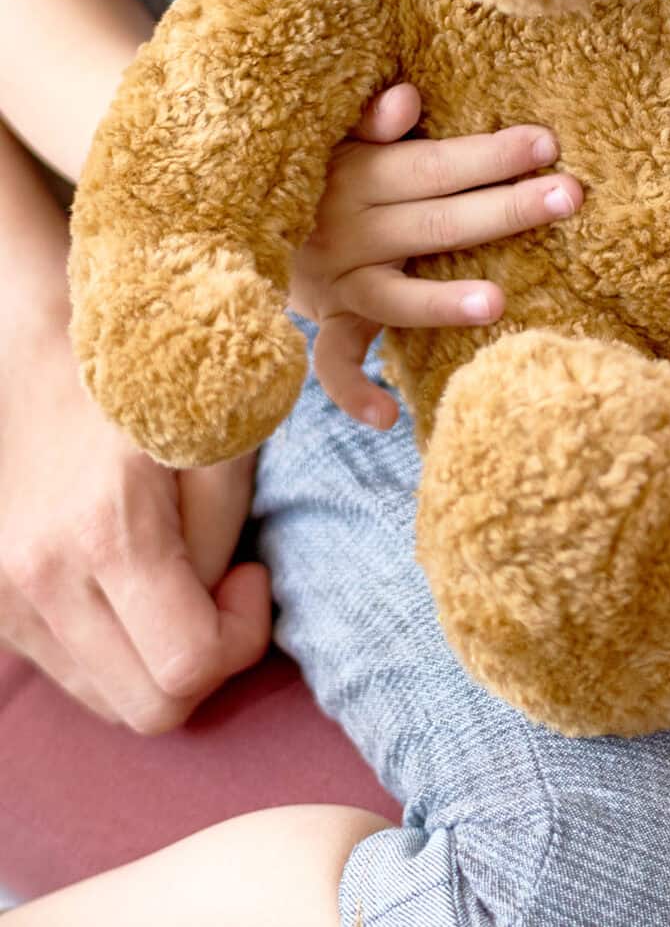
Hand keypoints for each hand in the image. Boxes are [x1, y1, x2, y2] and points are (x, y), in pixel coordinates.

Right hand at [0, 276, 268, 731]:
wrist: (28, 356)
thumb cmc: (140, 387)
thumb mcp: (214, 439)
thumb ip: (223, 534)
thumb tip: (221, 605)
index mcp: (104, 537)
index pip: (189, 667)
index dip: (243, 636)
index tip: (252, 575)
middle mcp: (40, 583)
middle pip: (149, 707)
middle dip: (207, 662)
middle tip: (223, 589)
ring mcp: (4, 602)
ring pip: (107, 701)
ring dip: (159, 662)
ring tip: (176, 586)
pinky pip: (72, 674)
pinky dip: (117, 654)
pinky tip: (133, 593)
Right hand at [287, 84, 580, 428]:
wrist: (239, 221)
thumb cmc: (324, 170)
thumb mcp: (338, 136)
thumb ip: (371, 121)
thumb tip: (406, 97)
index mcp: (357, 176)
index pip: (433, 165)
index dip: (489, 154)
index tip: (548, 144)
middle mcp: (348, 231)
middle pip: (434, 222)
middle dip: (503, 208)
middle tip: (569, 197)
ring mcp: (337, 282)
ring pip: (392, 295)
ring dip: (441, 301)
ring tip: (496, 302)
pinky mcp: (329, 321)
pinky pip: (333, 361)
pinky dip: (352, 391)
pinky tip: (387, 419)